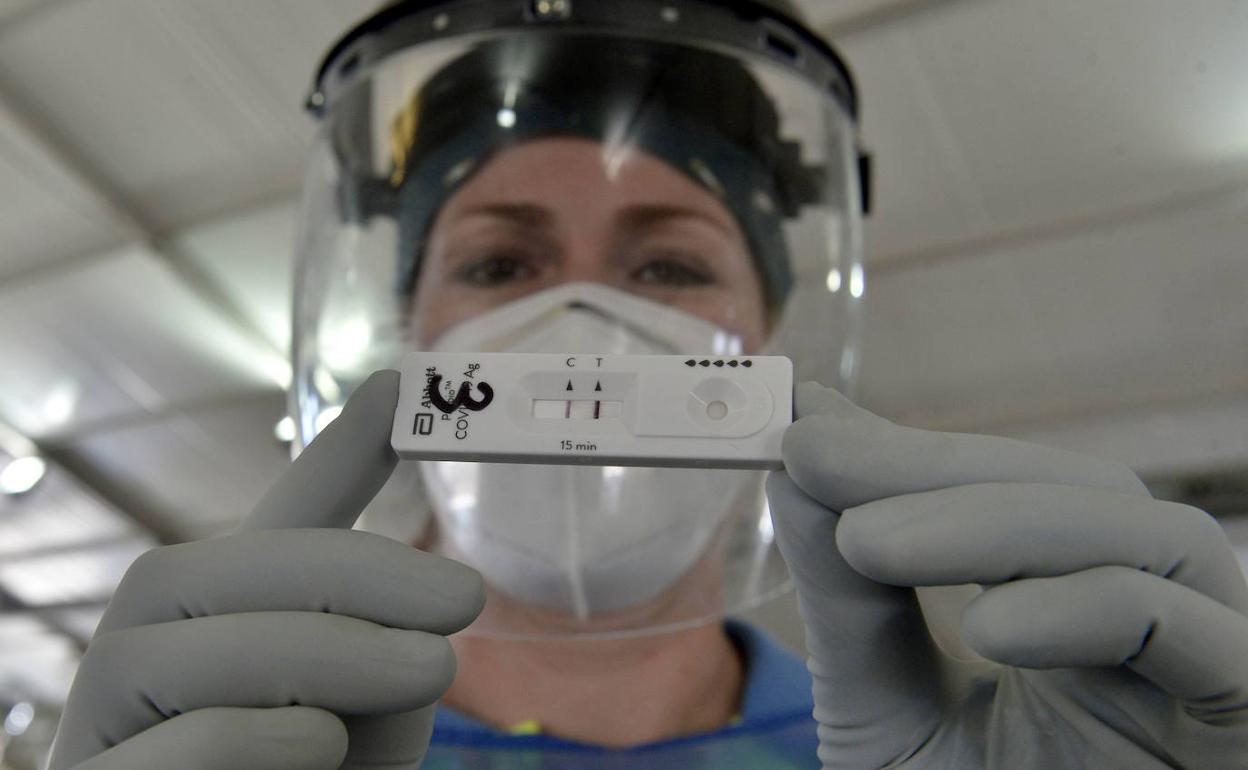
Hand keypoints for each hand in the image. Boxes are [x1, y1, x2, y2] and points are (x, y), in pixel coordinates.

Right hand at [47, 371, 484, 769]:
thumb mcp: (374, 725)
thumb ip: (387, 656)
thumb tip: (424, 594)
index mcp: (227, 624)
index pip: (279, 522)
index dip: (342, 451)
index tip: (407, 385)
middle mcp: (150, 653)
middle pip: (222, 569)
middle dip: (353, 573)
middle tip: (465, 599)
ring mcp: (105, 724)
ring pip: (193, 645)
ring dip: (326, 647)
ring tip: (435, 669)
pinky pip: (164, 747)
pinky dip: (250, 736)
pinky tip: (319, 746)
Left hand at [767, 383, 1247, 768]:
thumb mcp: (888, 716)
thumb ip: (851, 600)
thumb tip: (800, 464)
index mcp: (1080, 616)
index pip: (1014, 493)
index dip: (913, 451)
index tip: (808, 424)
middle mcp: (1162, 629)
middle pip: (1080, 495)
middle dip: (940, 469)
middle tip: (818, 454)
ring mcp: (1218, 674)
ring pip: (1146, 540)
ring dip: (997, 519)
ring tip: (870, 540)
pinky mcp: (1247, 725)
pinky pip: (1199, 638)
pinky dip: (1094, 608)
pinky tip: (991, 627)